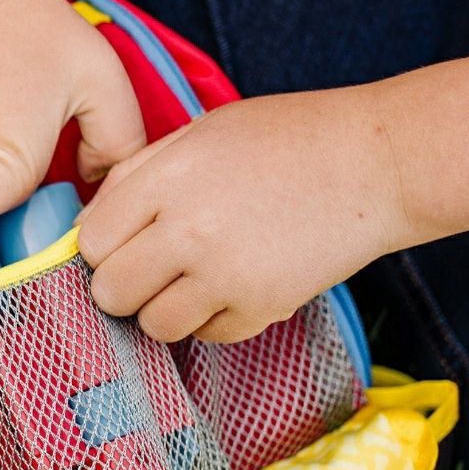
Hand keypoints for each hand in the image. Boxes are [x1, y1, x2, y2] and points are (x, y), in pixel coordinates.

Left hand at [76, 85, 412, 342]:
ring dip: (163, 309)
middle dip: (121, 285)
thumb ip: (138, 175)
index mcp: (168, 180)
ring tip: (190, 280)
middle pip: (111, 292)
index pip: (92, 241)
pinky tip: (232, 285)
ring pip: (153, 325)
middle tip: (147, 269)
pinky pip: (206, 336)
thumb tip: (89, 223)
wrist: (379, 164)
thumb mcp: (201, 133)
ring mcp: (226, 275)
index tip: (120, 243)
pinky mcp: (261, 307)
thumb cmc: (287, 139)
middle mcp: (190, 231)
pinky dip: (211, 320)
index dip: (101, 246)